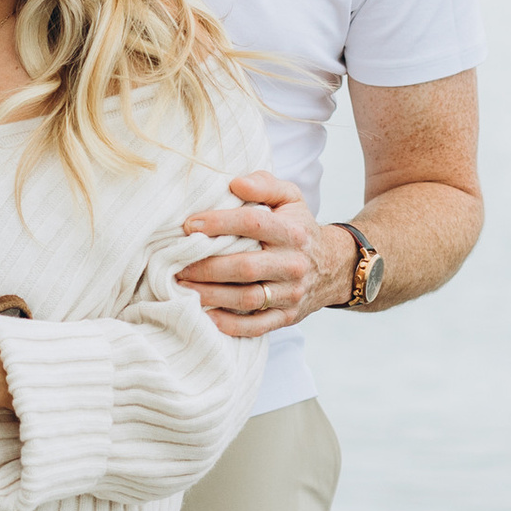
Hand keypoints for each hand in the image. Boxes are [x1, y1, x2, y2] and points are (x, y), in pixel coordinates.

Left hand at [177, 166, 333, 337]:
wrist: (334, 267)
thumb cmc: (299, 228)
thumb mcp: (290, 198)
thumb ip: (264, 185)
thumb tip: (235, 183)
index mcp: (292, 232)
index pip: (253, 224)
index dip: (218, 223)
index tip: (189, 225)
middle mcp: (293, 264)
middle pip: (244, 267)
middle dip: (205, 266)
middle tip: (175, 263)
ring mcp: (291, 294)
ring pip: (246, 299)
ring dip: (210, 295)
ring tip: (181, 287)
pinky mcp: (287, 317)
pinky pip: (255, 326)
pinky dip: (228, 325)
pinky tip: (204, 315)